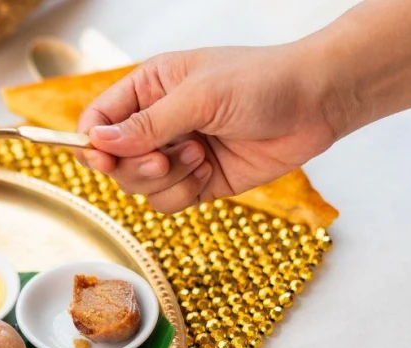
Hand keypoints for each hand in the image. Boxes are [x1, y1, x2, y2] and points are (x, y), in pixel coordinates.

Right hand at [75, 45, 345, 212]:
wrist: (317, 103)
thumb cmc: (262, 82)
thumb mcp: (198, 97)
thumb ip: (146, 124)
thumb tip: (96, 141)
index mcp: (149, 88)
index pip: (97, 120)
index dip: (93, 144)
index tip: (103, 159)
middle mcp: (157, 122)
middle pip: (114, 161)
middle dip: (135, 166)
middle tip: (164, 159)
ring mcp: (177, 153)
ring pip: (139, 186)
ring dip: (165, 179)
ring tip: (200, 155)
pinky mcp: (199, 180)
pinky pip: (168, 202)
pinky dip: (183, 194)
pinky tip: (209, 172)